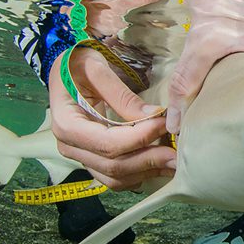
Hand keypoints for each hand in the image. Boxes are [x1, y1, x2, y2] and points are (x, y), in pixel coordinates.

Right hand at [49, 48, 176, 190]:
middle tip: (177, 153)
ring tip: (173, 162)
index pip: (108, 142)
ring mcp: (80, 156)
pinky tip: (159, 166)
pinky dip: (138, 175)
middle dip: (149, 160)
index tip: (165, 125)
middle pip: (113, 165)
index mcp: (67, 124)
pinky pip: (114, 178)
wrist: (65, 72)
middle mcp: (69, 146)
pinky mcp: (91, 160)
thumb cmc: (78, 65)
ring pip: (115, 177)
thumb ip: (122, 95)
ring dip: (146, 172)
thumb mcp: (97, 70)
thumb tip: (153, 114)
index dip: (140, 137)